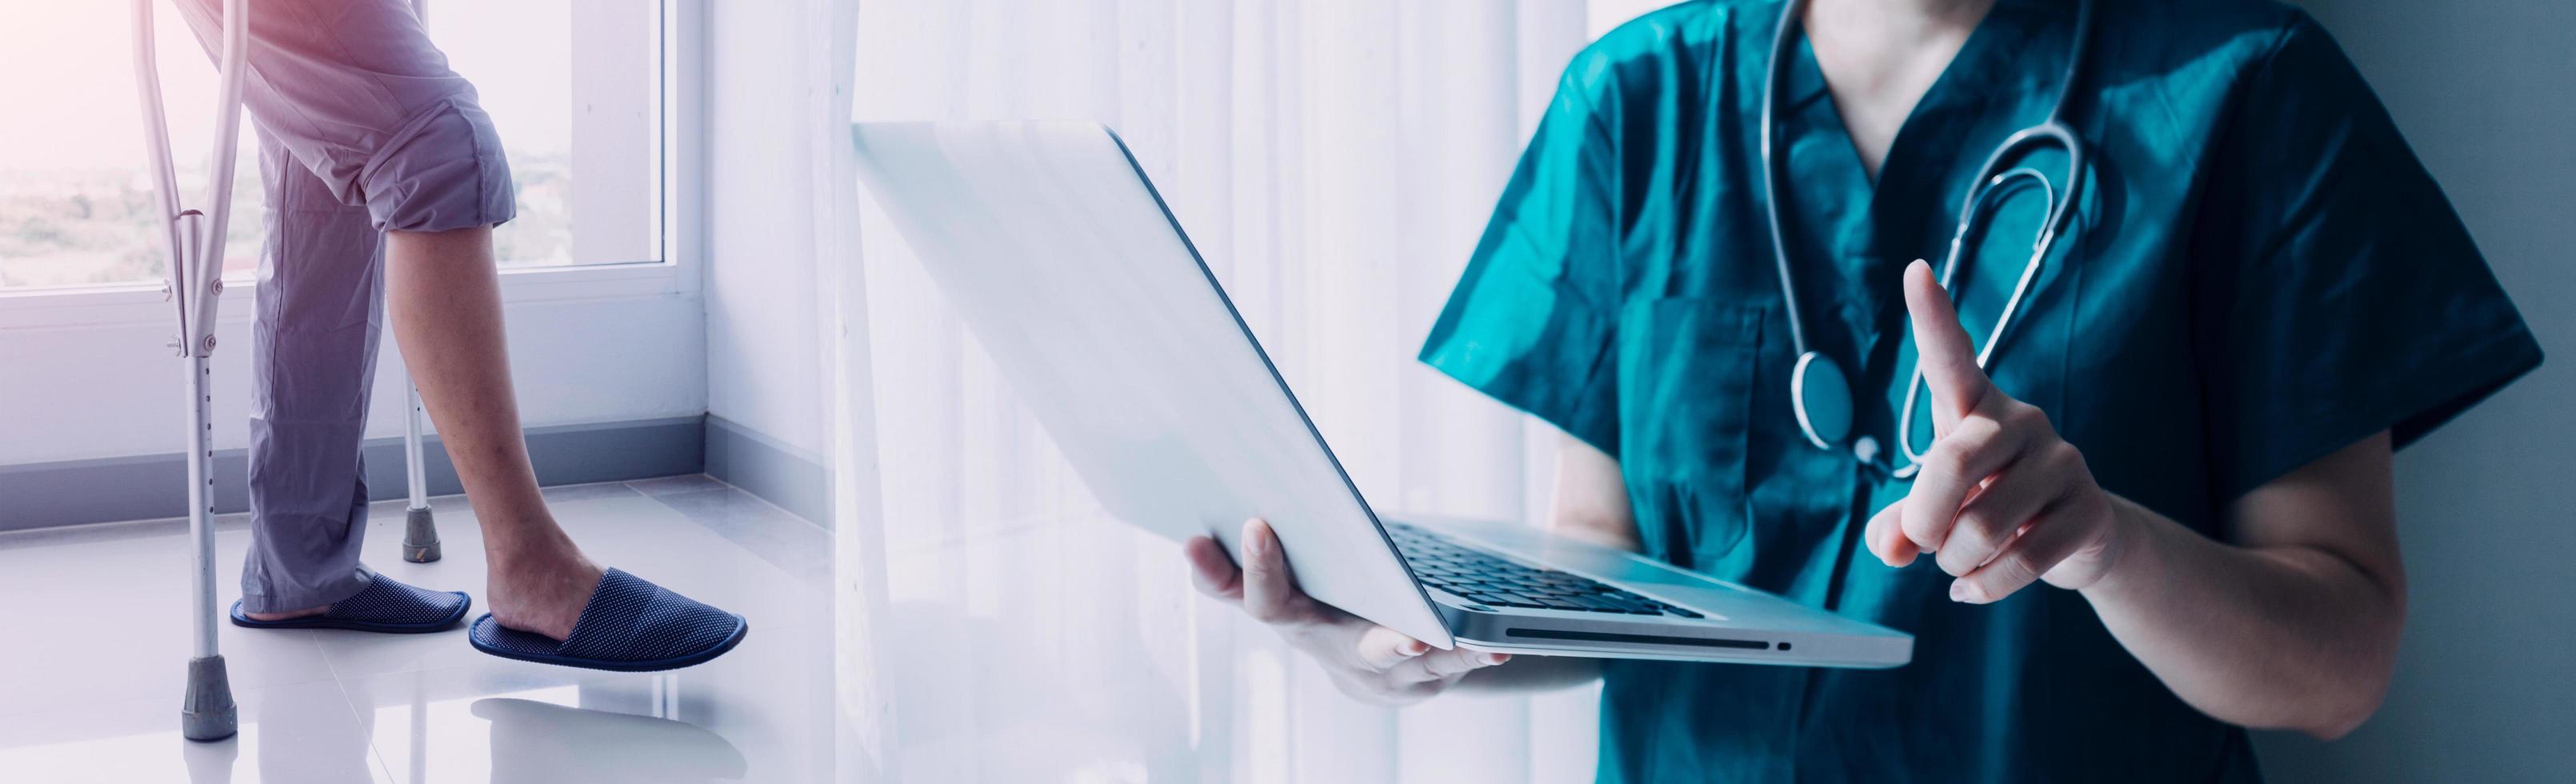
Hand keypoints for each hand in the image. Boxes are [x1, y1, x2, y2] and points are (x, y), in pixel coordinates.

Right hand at [1184, 518, 1509, 704]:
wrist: (1380, 673)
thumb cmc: (1336, 602)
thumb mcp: (1300, 572)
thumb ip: (1274, 535)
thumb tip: (1243, 458)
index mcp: (1280, 604)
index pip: (1227, 585)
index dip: (1210, 563)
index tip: (1196, 530)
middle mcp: (1310, 636)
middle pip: (1277, 611)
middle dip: (1266, 574)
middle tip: (1258, 529)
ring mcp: (1360, 660)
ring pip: (1371, 650)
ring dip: (1394, 642)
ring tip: (1415, 634)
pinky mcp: (1416, 675)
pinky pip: (1443, 665)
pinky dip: (1468, 655)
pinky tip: (1494, 649)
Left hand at [1865, 260, 2131, 603]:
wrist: (2075, 541)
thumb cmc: (1988, 505)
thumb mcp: (1937, 509)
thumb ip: (1900, 524)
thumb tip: (1889, 546)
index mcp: (1975, 408)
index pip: (1951, 357)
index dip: (1933, 317)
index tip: (1916, 270)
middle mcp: (2021, 422)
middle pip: (1951, 464)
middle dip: (1924, 519)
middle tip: (1924, 541)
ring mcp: (2062, 463)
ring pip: (1980, 528)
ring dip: (1954, 562)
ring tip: (1961, 561)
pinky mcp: (2089, 512)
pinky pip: (2018, 561)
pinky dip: (1984, 587)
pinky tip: (1975, 587)